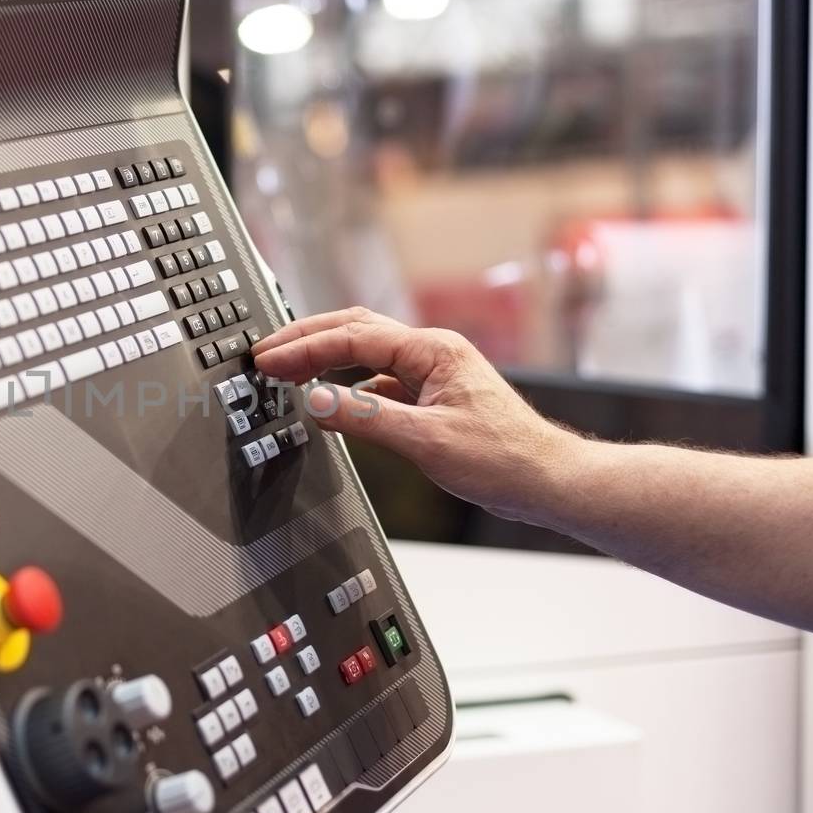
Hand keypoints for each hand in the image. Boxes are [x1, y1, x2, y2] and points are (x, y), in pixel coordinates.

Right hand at [253, 309, 579, 523]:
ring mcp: (433, 373)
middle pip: (355, 330)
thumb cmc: (504, 459)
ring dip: (325, 358)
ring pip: (366, 353)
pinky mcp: (432, 396)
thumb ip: (364, 418)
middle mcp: (432, 353)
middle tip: (265, 354)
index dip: (304, 347)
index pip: (353, 337)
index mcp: (432, 350)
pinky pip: (378, 380)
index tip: (268, 360)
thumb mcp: (425, 440)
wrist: (546, 481)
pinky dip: (347, 385)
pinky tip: (331, 401)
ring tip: (286, 370)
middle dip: (306, 339)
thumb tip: (314, 400)